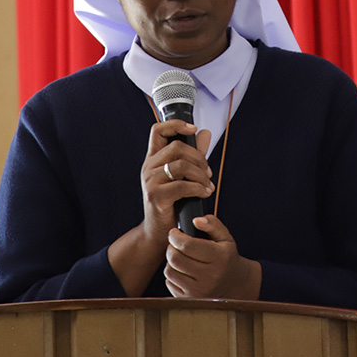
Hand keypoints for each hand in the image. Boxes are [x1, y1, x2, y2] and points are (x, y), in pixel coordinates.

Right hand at [139, 120, 213, 248]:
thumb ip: (193, 154)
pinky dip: (199, 188)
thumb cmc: (171, 203)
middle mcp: (149, 167)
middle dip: (199, 158)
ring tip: (208, 185)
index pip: (158, 130)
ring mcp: (150, 181)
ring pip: (181, 165)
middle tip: (207, 172)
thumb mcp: (182, 175)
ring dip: (201, 175)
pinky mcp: (156, 196)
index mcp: (153, 159)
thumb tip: (204, 133)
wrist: (159, 231)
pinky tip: (205, 193)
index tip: (192, 128)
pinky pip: (182, 185)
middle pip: (177, 147)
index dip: (175, 124)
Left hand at [164, 215, 261, 299]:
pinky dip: (172, 274)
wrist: (234, 284)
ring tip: (179, 256)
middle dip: (171, 247)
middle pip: (175, 258)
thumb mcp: (225, 238)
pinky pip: (170, 283)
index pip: (187, 245)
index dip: (175, 236)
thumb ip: (212, 224)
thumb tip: (196, 220)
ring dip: (170, 261)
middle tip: (175, 243)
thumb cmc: (226, 257)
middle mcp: (210, 276)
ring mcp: (199, 291)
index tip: (174, 232)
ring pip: (170, 271)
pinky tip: (182, 270)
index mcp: (219, 258)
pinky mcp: (190, 299)